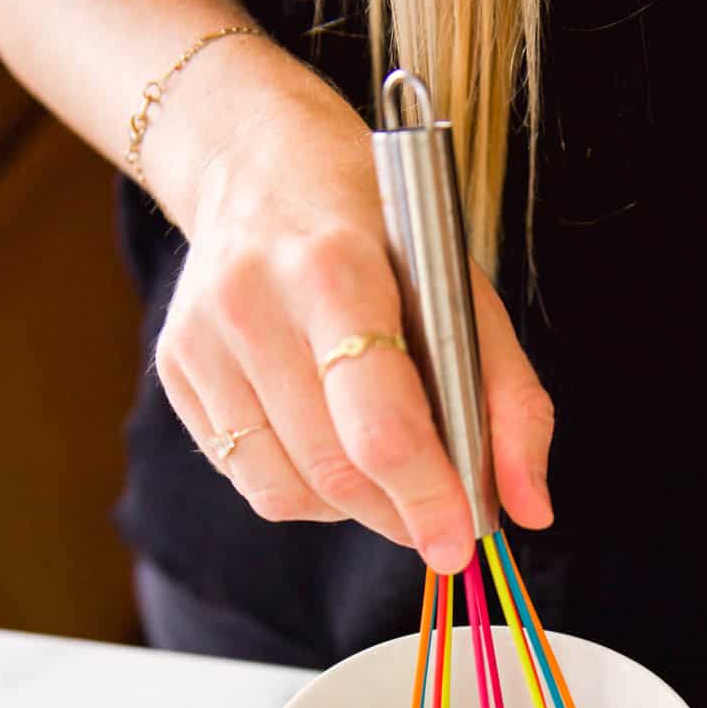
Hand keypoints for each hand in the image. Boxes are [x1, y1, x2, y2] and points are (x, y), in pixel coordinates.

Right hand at [152, 60, 552, 569]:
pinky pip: (252, 482)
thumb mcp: (463, 290)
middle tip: (437, 515)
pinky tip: (327, 441)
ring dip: (353, 507)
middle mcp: (254, 305)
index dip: (425, 498)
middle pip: (335, 471)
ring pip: (290, 492)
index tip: (458, 542)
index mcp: (335, 269)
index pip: (380, 425)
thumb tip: (530, 509)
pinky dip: (306, 489)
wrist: (257, 164)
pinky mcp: (176, 372)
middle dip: (399, 513)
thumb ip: (510, 403)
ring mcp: (203, 342)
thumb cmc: (379, 232)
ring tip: (380, 461)